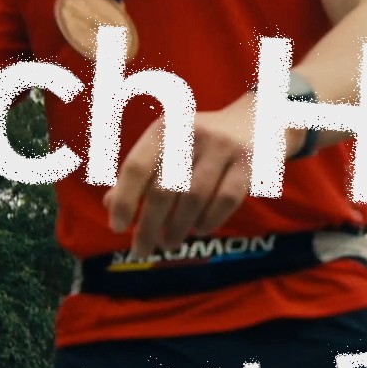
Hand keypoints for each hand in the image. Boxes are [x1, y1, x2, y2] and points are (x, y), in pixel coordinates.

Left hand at [103, 100, 256, 259]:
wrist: (256, 118)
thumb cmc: (199, 141)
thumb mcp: (166, 145)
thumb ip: (139, 172)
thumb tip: (111, 205)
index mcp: (165, 128)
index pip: (136, 167)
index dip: (124, 200)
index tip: (117, 227)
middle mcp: (191, 133)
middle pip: (163, 190)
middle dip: (148, 226)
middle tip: (141, 249)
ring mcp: (222, 148)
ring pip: (193, 199)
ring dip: (177, 229)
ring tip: (169, 243)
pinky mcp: (248, 163)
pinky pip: (224, 201)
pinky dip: (208, 221)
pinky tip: (199, 229)